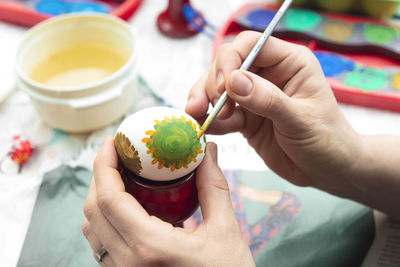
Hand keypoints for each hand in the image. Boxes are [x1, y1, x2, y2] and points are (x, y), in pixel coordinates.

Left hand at [82, 136, 254, 265]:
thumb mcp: (225, 230)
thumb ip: (213, 187)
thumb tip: (207, 152)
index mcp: (150, 248)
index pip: (109, 199)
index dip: (104, 165)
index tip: (113, 142)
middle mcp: (128, 264)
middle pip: (93, 211)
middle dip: (100, 176)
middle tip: (118, 154)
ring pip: (93, 229)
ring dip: (100, 197)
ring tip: (120, 175)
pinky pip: (103, 244)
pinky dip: (106, 218)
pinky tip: (127, 205)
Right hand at [186, 32, 360, 194]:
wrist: (327, 171)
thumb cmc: (326, 140)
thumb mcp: (300, 120)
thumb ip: (267, 100)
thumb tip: (233, 81)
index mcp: (289, 63)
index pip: (251, 45)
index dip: (230, 60)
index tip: (222, 86)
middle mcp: (269, 75)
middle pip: (227, 64)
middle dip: (212, 82)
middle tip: (208, 105)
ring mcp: (254, 97)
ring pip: (218, 88)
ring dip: (203, 100)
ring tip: (196, 115)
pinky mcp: (245, 118)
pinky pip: (220, 114)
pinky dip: (209, 120)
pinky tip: (203, 128)